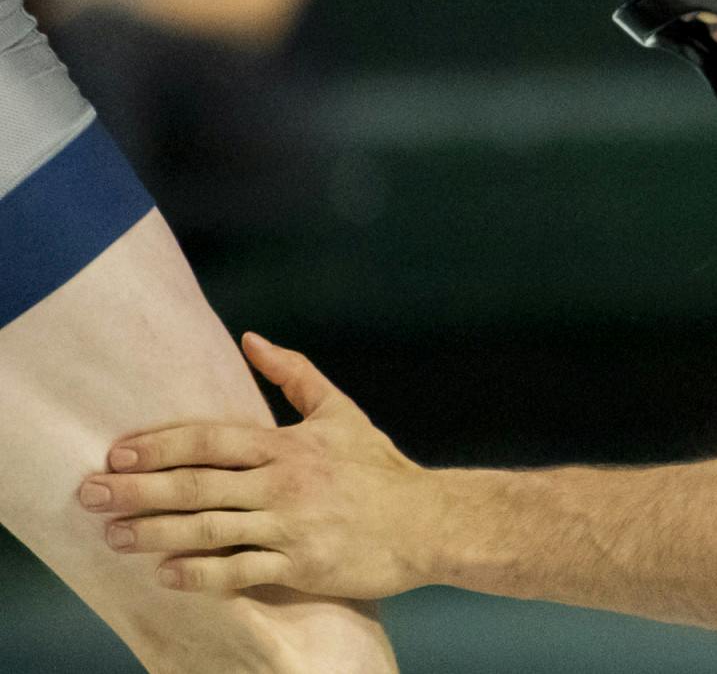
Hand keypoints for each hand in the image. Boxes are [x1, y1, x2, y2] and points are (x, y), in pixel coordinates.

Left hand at [79, 333, 432, 599]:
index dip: (159, 444)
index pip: (211, 440)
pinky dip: (199, 575)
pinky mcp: (301, 567)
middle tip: (90, 494)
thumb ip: (296, 374)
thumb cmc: (380, 468)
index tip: (115, 451)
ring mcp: (291, 527)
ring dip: (155, 533)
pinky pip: (239, 573)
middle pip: (197, 485)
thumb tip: (251, 339)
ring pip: (209, 530)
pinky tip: (166, 575)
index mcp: (289, 445)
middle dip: (137, 490)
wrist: (429, 521)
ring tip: (114, 537)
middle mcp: (285, 484)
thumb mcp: (341, 412)